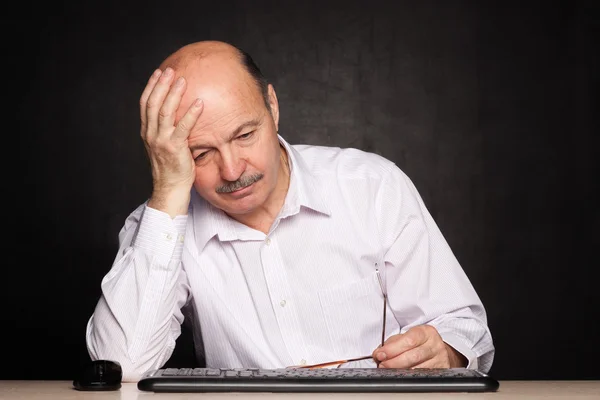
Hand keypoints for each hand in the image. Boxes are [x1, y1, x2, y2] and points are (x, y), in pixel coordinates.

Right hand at [140, 67, 203, 216]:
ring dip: (174, 94)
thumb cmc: (172, 167)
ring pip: (165, 112)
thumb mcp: (165, 145)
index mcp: (147, 132)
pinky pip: (183, 127)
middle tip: (171, 70)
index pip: (145, 104)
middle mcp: (151, 134)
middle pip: (153, 103)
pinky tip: (199, 103)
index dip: (151, 87)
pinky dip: (191, 114)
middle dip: (161, 85)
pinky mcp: (174, 148)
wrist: (171, 188)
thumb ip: (167, 130)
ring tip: (183, 80)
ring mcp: (161, 141)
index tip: (159, 73)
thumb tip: (178, 114)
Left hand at [372, 325, 466, 368]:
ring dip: (400, 371)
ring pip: (418, 369)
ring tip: (388, 370)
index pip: (409, 340)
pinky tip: (401, 374)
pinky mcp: (441, 371)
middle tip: (382, 364)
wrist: (438, 350)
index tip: (380, 354)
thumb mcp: (407, 336)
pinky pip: (422, 376)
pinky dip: (409, 376)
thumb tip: (378, 353)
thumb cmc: (420, 342)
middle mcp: (435, 345)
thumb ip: (392, 343)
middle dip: (394, 362)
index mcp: (426, 332)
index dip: (393, 349)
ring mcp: (440, 359)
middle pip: (413, 356)